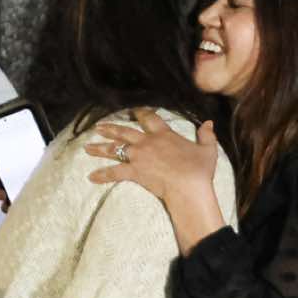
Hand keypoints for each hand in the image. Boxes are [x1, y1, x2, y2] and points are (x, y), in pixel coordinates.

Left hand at [86, 110, 227, 247]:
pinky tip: (91, 177)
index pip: (149, 118)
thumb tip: (210, 123)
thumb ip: (207, 135)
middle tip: (98, 126)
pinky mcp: (134, 172)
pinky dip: (102, 175)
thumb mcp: (208, 150)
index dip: (140, 113)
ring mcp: (139, 156)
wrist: (189, 187)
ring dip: (100, 148)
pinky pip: (114, 172)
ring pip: (115, 149)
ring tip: (87, 147)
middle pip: (125, 131)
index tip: (132, 110)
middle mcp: (148, 142)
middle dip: (110, 128)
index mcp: (164, 134)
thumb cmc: (199, 170)